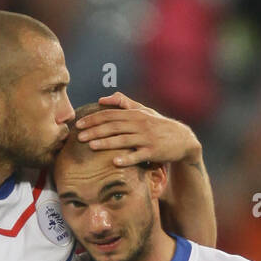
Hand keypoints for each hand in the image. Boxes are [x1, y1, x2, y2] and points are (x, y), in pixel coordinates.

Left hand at [75, 92, 199, 167]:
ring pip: (123, 140)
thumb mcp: (143, 111)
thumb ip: (123, 103)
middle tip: (79, 136)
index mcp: (134, 114)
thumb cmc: (158, 125)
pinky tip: (115, 162)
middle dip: (95, 131)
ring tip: (91, 146)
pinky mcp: (153, 152)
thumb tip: (102, 99)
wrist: (182, 139)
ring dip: (106, 143)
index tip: (78, 124)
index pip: (110, 115)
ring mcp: (146, 138)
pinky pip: (138, 155)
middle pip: (113, 126)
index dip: (93, 119)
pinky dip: (127, 158)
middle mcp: (139, 124)